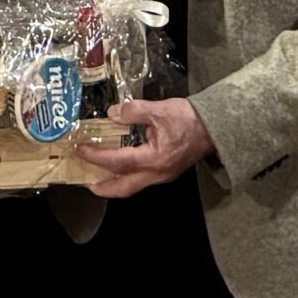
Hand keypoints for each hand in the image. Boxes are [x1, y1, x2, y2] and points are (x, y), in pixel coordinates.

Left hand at [79, 98, 213, 197]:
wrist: (216, 127)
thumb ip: (134, 111)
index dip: (96, 156)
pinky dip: (127, 175)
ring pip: (133, 186)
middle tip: (85, 182)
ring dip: (114, 183)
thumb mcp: (160, 109)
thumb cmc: (191, 119)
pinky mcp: (167, 171)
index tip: (81, 150)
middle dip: (103, 188)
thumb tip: (113, 114)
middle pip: (124, 188)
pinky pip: (142, 179)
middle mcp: (157, 173)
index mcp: (154, 159)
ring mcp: (163, 175)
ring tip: (98, 176)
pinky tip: (120, 166)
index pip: (118, 161)